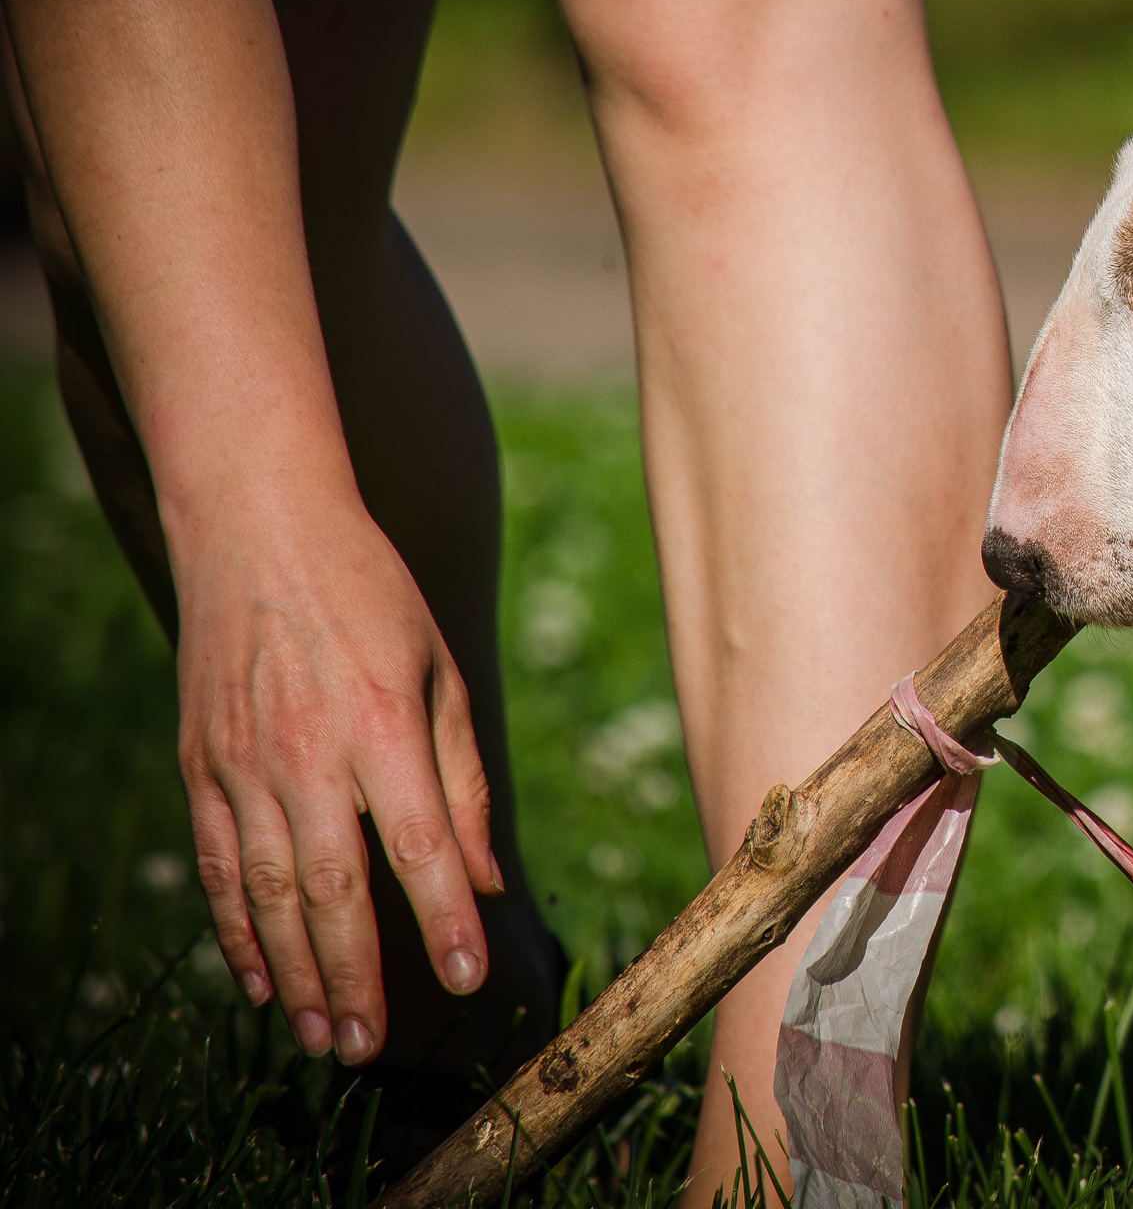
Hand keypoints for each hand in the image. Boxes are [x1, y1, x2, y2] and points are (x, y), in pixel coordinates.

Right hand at [172, 488, 500, 1063]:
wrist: (258, 529)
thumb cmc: (371, 596)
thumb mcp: (441, 672)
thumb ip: (464, 780)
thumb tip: (486, 879)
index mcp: (382, 726)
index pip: (419, 846)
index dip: (443, 921)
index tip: (467, 979)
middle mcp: (307, 754)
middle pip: (332, 889)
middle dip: (357, 976)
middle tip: (371, 1049)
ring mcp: (243, 764)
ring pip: (268, 893)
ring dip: (296, 974)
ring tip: (323, 1036)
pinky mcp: (201, 766)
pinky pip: (220, 865)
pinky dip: (237, 930)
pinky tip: (261, 980)